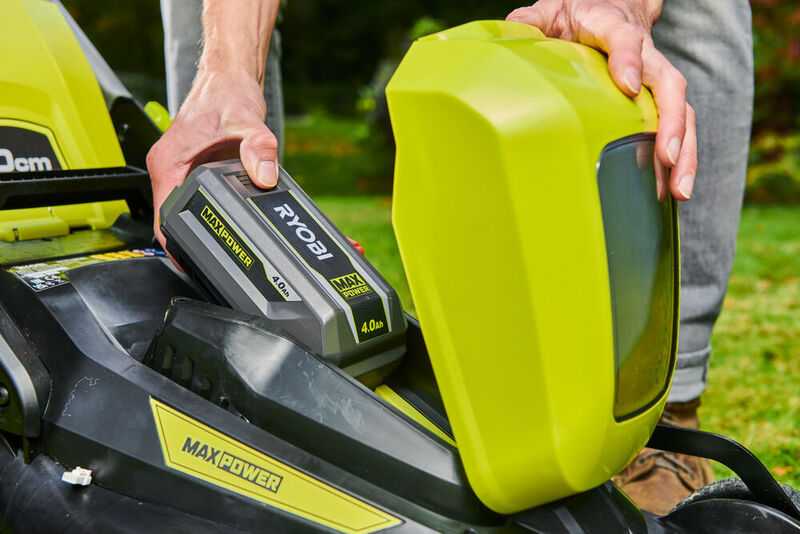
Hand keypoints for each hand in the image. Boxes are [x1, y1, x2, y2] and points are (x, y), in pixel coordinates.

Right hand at [146, 71, 278, 249]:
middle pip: (171, 219)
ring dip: (199, 228)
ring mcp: (180, 170)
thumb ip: (259, 148)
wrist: (229, 78)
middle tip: (214, 263)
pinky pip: (196, 199)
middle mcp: (169, 168)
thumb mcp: (246, 122)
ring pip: (184, 210)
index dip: (174, 244)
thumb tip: (265, 175)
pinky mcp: (194, 170)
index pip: (162, 216)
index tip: (190, 261)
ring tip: (221, 249)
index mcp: (168, 162)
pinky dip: (209, 212)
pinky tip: (227, 223)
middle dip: (189, 243)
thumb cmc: (227, 94)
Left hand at [507, 0, 696, 199]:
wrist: (614, 2)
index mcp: (614, 27)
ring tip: (680, 191)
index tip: (627, 85)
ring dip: (685, 151)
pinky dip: (681, 159)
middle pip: (668, 85)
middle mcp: (645, 53)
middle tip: (669, 157)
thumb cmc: (580, 12)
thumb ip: (533, 19)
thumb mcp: (553, 9)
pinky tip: (673, 191)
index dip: (627, 60)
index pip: (624, 40)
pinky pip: (679, 126)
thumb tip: (512, 31)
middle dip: (673, 122)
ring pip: (682, 110)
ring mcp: (656, 77)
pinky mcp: (660, 98)